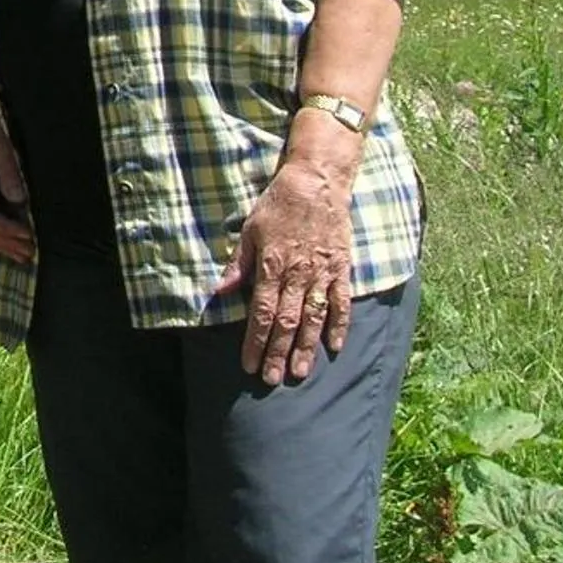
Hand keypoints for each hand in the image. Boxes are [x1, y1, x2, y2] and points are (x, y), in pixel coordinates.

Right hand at [0, 94, 34, 263]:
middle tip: (30, 254)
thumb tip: (18, 200)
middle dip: (5, 243)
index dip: (6, 230)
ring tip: (26, 255)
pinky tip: (19, 242)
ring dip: (3, 243)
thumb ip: (10, 173)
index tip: (28, 236)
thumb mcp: (5, 147)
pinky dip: (2, 234)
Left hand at [216, 149, 354, 385]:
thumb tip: (220, 291)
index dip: (254, 341)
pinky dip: (340, 325)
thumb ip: (238, 265)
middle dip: (277, 353)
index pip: (261, 313)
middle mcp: (298, 275)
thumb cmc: (278, 205)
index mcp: (271, 266)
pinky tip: (335, 347)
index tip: (248, 364)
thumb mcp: (250, 230)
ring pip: (314, 318)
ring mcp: (322, 274)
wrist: (317, 183)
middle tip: (271, 379)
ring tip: (300, 373)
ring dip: (306, 348)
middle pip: (287, 322)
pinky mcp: (341, 269)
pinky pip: (342, 302)